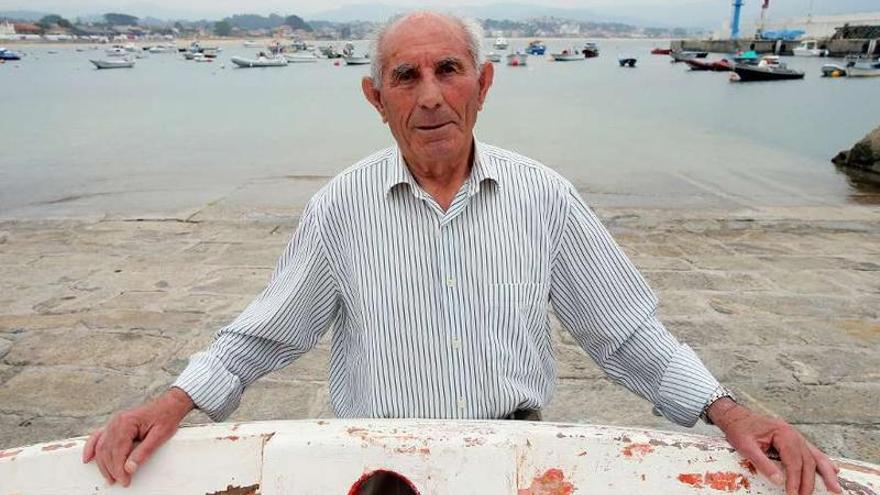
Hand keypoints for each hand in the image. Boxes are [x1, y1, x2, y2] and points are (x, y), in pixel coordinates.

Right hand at [82, 387, 193, 486]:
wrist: (169, 404)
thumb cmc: (166, 417)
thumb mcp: (160, 436)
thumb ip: (144, 452)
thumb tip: (129, 468)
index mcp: (127, 422)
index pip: (117, 451)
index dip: (118, 469)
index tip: (124, 480)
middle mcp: (117, 421)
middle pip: (107, 451)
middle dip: (111, 469)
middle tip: (120, 481)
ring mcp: (114, 422)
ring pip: (101, 447)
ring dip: (103, 464)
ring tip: (110, 477)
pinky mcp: (115, 424)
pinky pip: (98, 437)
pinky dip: (91, 448)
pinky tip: (88, 458)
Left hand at [709, 398, 840, 494]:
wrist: (736, 416)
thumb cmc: (740, 429)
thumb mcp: (746, 447)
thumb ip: (763, 463)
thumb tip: (779, 481)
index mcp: (783, 433)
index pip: (793, 461)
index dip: (794, 479)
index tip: (792, 494)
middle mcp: (793, 433)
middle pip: (806, 461)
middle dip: (807, 482)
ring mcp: (796, 435)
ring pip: (815, 456)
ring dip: (826, 473)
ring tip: (835, 488)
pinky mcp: (794, 439)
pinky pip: (812, 451)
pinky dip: (823, 461)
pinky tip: (833, 470)